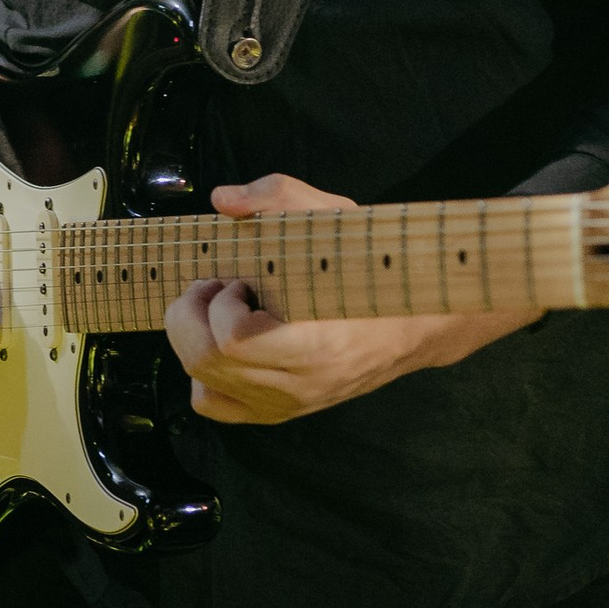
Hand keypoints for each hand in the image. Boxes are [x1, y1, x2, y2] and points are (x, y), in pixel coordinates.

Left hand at [162, 170, 537, 425]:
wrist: (416, 323)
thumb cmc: (372, 269)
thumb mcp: (335, 217)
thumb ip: (277, 197)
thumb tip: (223, 199)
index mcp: (317, 344)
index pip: (234, 341)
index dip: (221, 302)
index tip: (239, 278)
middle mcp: (299, 384)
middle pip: (205, 362)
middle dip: (192, 314)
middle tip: (216, 285)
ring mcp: (288, 403)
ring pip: (202, 386)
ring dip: (194, 339)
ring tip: (220, 309)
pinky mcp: (279, 410)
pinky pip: (214, 404)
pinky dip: (202, 373)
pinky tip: (223, 342)